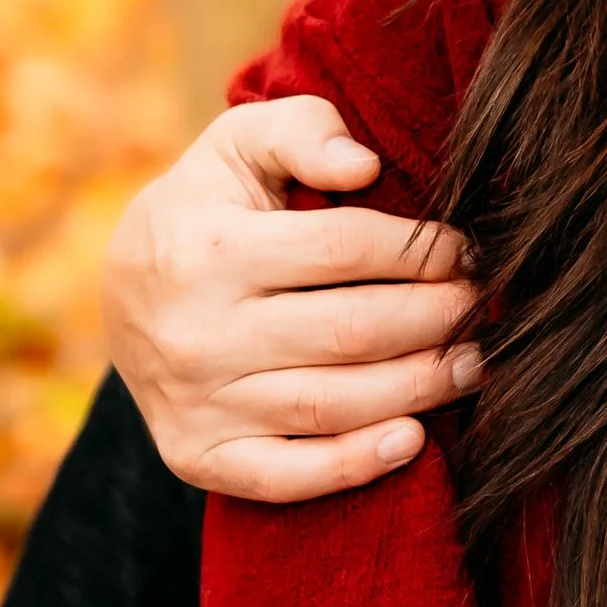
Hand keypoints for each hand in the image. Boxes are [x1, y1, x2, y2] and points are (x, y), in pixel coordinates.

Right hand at [103, 96, 483, 498]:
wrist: (121, 290)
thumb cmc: (209, 207)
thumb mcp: (240, 145)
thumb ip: (303, 130)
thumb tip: (363, 165)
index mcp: (209, 249)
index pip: (343, 250)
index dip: (420, 251)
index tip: (467, 251)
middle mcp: (197, 331)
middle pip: (350, 332)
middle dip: (436, 319)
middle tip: (485, 310)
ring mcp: (195, 401)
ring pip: (331, 405)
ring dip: (418, 389)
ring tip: (474, 365)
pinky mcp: (198, 456)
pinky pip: (286, 476)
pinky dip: (354, 466)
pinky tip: (413, 441)